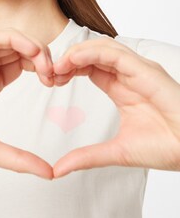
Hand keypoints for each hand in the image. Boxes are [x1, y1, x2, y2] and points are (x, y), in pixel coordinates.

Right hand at [0, 30, 54, 178]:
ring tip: (46, 66)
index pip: (25, 64)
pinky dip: (15, 39)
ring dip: (34, 46)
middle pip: (22, 49)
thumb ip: (19, 158)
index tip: (56, 84)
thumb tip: (49, 173)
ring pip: (11, 39)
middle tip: (56, 75)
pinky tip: (31, 53)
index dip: (45, 69)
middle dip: (45, 57)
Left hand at [52, 37, 179, 177]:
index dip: (68, 69)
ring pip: (102, 48)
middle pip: (92, 54)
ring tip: (58, 66)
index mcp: (122, 88)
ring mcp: (138, 70)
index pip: (90, 67)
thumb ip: (87, 157)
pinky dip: (91, 53)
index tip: (50, 80)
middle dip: (68, 59)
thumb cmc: (167, 147)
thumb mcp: (116, 152)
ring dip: (77, 53)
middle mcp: (129, 74)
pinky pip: (115, 53)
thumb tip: (58, 169)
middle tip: (48, 71)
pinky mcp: (146, 70)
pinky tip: (73, 60)